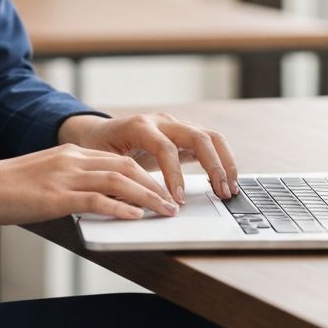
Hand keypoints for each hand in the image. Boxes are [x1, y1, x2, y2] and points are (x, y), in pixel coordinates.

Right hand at [0, 145, 181, 224]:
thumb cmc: (5, 187)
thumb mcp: (43, 177)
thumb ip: (68, 182)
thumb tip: (92, 199)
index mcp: (70, 154)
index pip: (117, 159)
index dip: (143, 173)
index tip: (161, 188)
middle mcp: (72, 160)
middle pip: (125, 167)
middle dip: (154, 185)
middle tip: (172, 203)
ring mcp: (65, 176)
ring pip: (118, 181)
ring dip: (146, 197)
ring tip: (165, 212)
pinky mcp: (57, 196)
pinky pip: (97, 200)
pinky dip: (121, 208)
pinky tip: (135, 217)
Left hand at [57, 113, 239, 204]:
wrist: (97, 133)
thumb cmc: (98, 149)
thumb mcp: (103, 164)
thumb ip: (119, 180)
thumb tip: (134, 205)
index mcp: (140, 126)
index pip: (165, 148)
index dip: (174, 175)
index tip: (179, 200)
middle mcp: (162, 122)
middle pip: (198, 137)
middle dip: (213, 166)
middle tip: (221, 193)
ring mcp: (175, 125)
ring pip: (210, 137)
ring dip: (225, 162)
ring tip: (230, 189)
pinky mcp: (183, 135)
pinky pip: (210, 143)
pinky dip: (222, 161)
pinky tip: (225, 182)